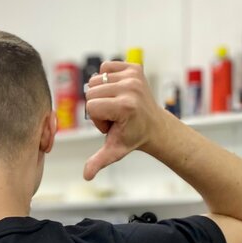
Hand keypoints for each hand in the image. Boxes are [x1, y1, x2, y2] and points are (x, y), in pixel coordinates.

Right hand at [82, 61, 166, 179]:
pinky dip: (107, 78)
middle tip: (113, 115)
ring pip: (96, 80)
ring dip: (102, 94)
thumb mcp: (114, 151)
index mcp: (125, 106)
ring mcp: (133, 76)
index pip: (91, 106)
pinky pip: (106, 66)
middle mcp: (130, 88)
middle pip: (91, 92)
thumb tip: (86, 176)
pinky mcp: (135, 68)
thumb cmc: (132, 137)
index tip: (111, 125)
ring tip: (116, 105)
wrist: (154, 125)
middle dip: (98, 106)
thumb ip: (98, 161)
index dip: (97, 119)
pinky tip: (117, 91)